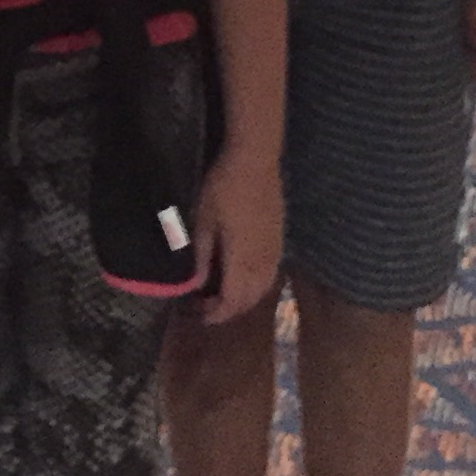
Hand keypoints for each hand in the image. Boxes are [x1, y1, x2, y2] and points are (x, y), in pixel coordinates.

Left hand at [191, 146, 282, 322]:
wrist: (255, 161)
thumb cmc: (223, 188)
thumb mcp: (203, 221)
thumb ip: (201, 256)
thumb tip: (195, 284)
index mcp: (241, 260)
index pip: (232, 301)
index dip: (216, 314)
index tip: (198, 314)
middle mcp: (262, 262)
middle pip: (249, 300)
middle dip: (228, 310)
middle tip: (206, 306)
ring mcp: (275, 251)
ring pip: (263, 290)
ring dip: (243, 299)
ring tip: (222, 294)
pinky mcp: (280, 241)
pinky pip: (270, 275)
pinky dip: (255, 285)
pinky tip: (241, 276)